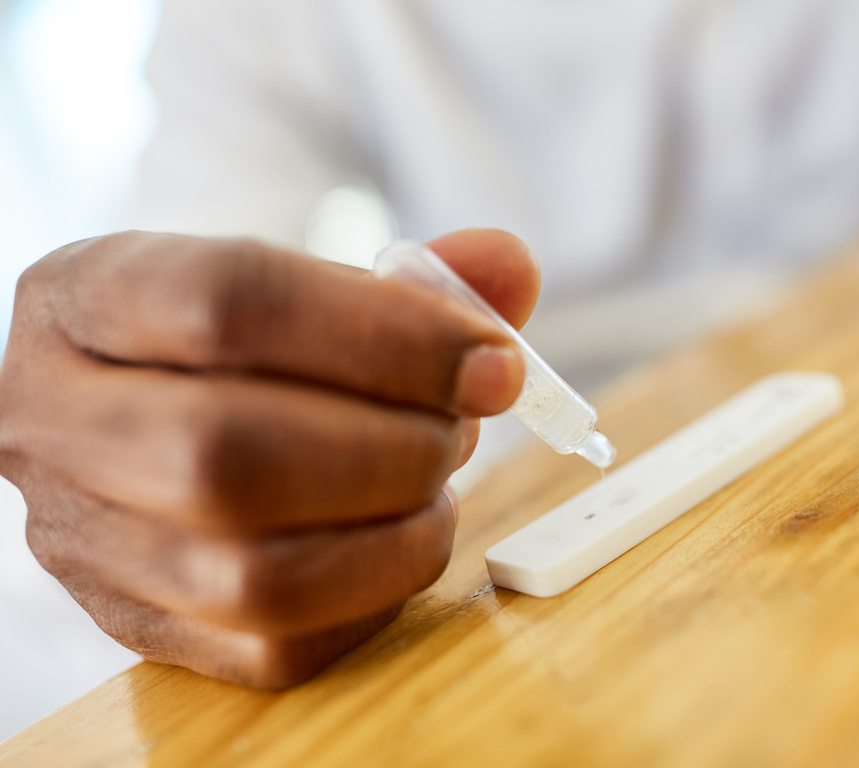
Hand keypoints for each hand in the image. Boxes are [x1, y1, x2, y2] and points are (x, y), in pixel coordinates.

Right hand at [0, 229, 538, 686]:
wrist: (138, 417)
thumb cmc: (237, 345)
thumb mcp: (299, 281)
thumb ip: (409, 278)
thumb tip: (507, 270)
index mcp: (87, 299)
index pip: (230, 303)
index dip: (389, 336)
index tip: (493, 361)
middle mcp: (54, 422)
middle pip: (231, 454)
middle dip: (394, 446)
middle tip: (463, 425)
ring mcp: (86, 542)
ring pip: (255, 576)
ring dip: (396, 530)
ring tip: (437, 481)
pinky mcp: (140, 629)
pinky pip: (279, 646)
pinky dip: (377, 594)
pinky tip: (400, 537)